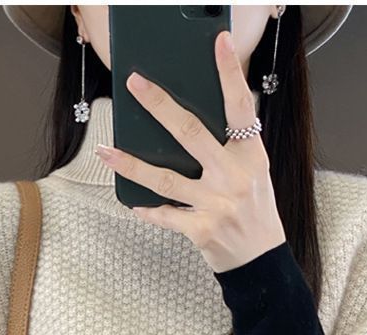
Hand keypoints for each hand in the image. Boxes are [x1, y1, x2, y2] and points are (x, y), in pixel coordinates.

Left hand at [94, 30, 285, 272]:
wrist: (261, 261)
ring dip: (131, 163)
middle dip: (160, 105)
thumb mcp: (254, 173)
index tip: (220, 42)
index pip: (240, 106)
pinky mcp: (201, 229)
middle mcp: (233, 176)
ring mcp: (216, 204)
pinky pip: (166, 214)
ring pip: (164, 177)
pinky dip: (147, 210)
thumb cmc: (255, 212)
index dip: (230, 73)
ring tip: (105, 151)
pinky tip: (131, 202)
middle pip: (191, 132)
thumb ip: (231, 147)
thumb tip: (188, 121)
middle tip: (136, 84)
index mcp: (251, 156)